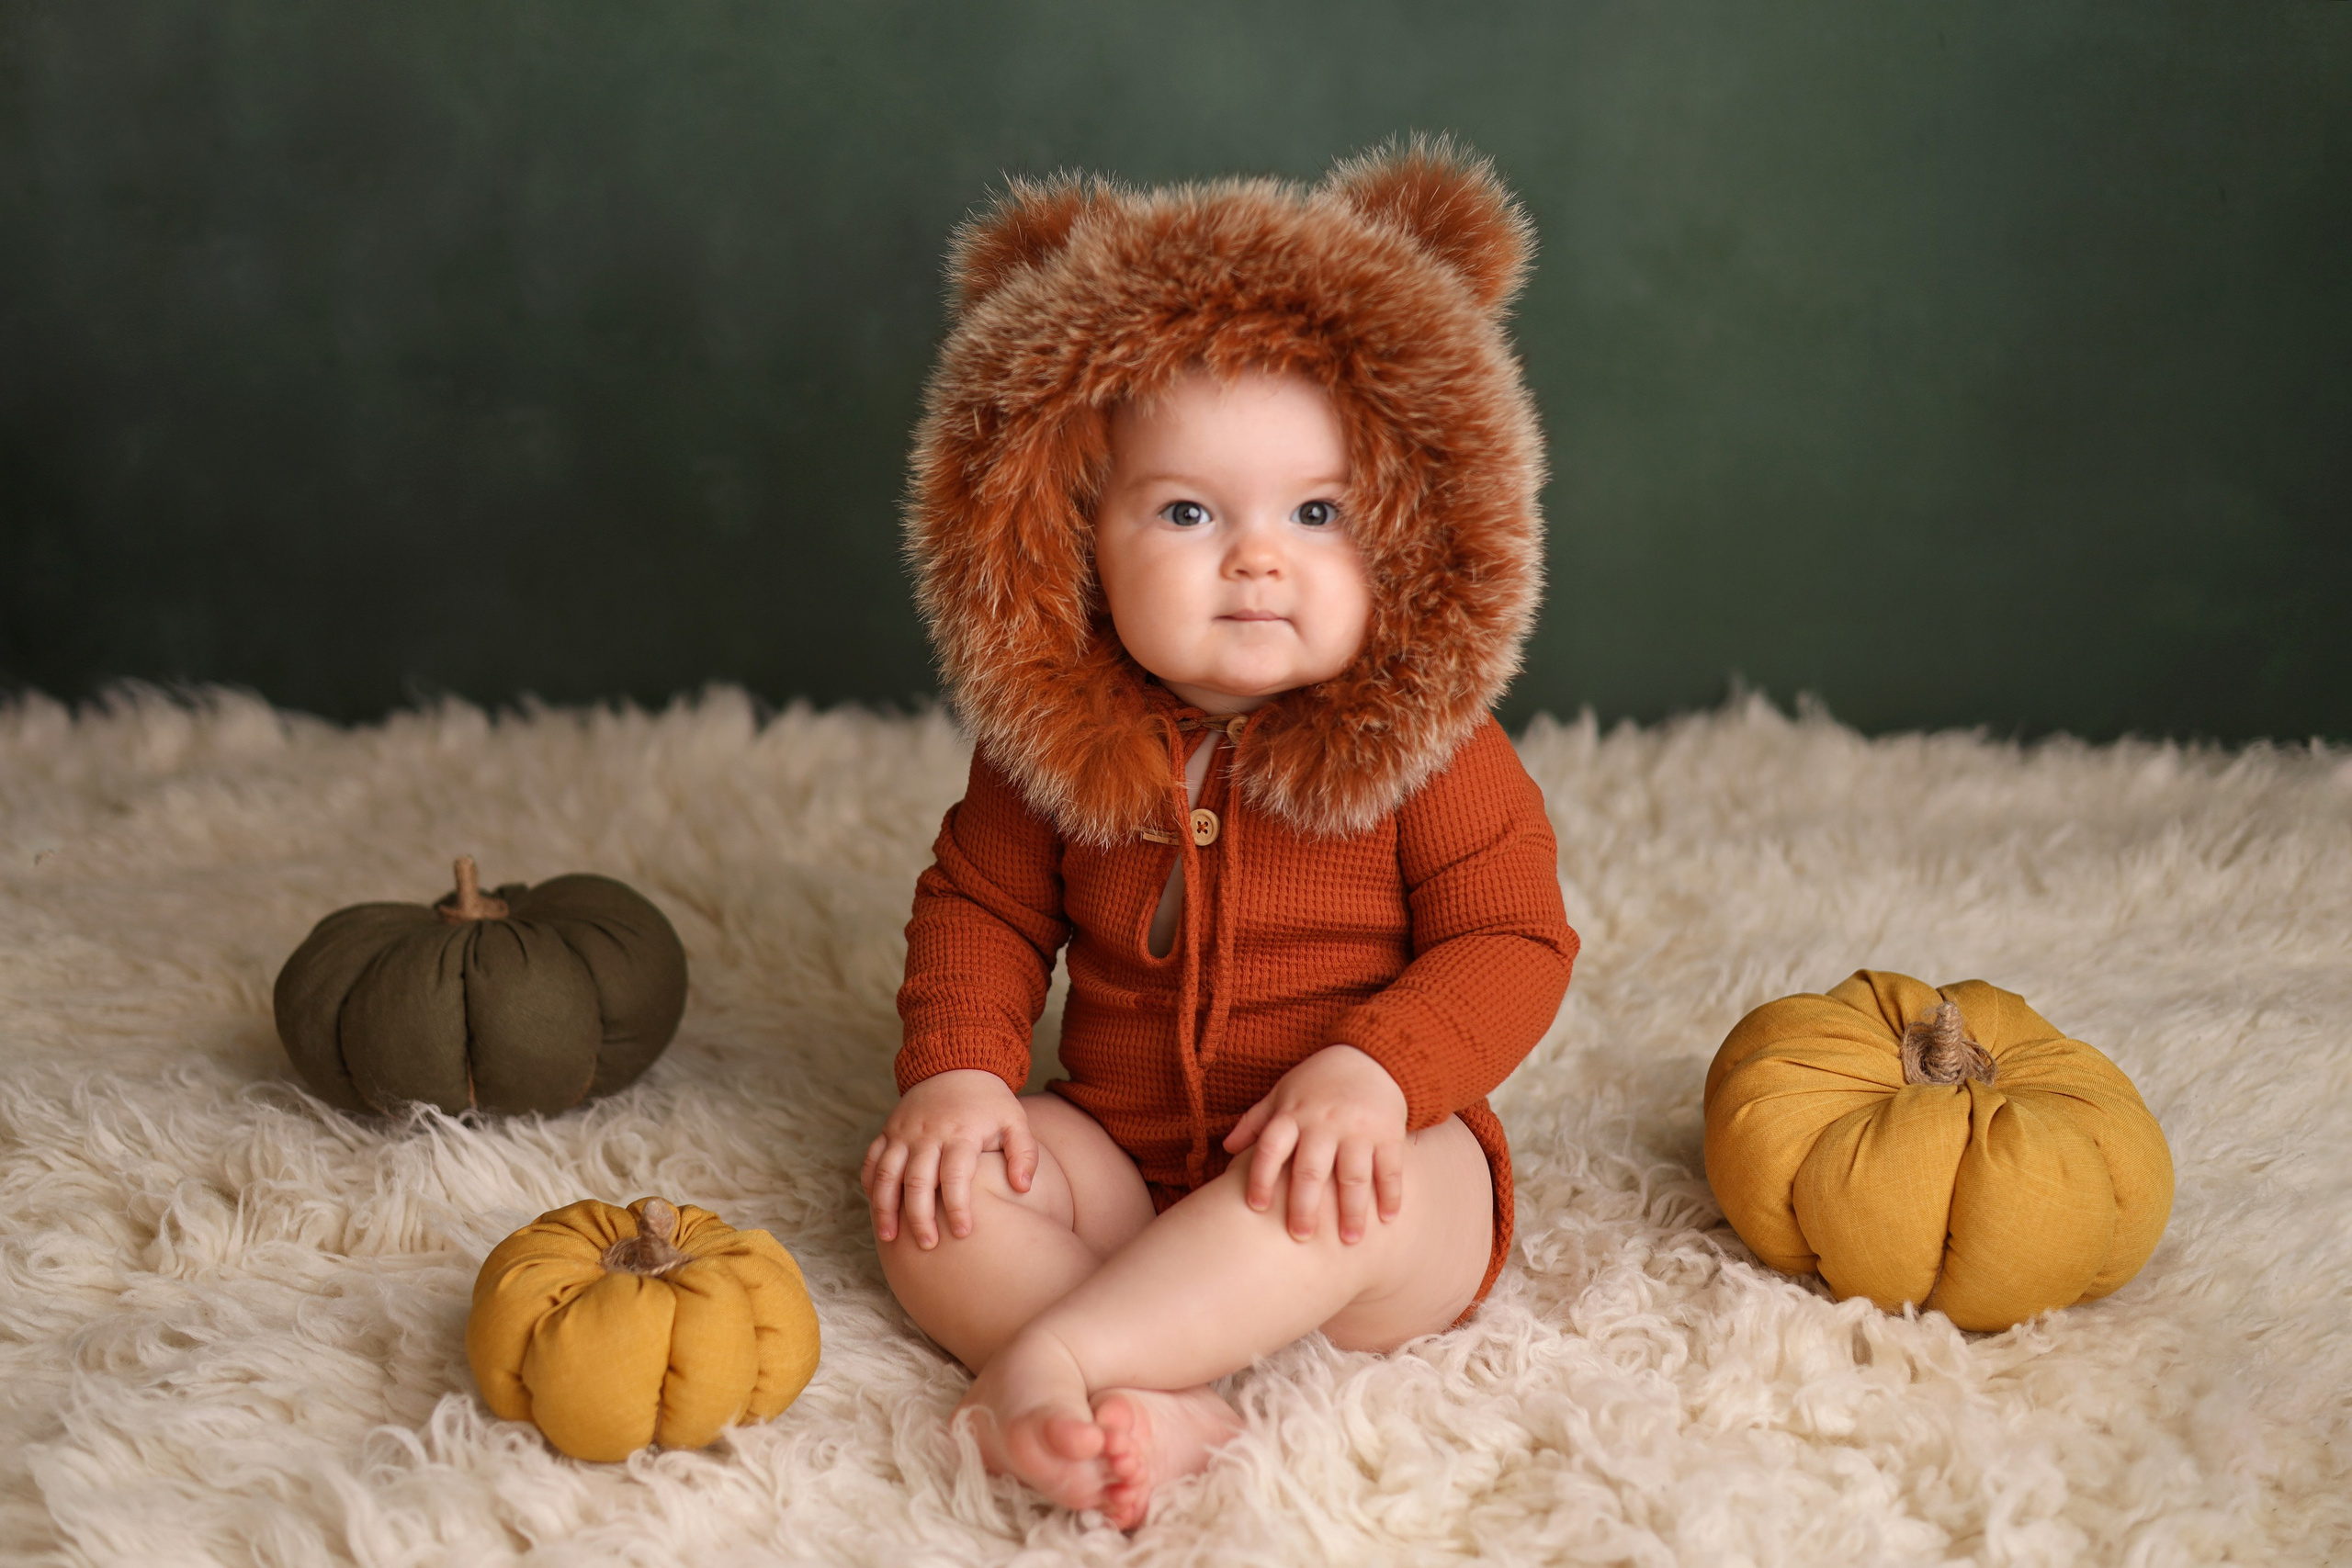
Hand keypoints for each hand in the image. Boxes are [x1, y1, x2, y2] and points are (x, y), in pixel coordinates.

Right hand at [862, 1069, 1037, 1248]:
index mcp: (961, 1133)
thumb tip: (1022, 1187)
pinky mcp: (889, 1130)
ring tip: (890, 1237)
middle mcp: (928, 1133)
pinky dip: (870, 1184)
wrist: (955, 1065)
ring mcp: (904, 1131)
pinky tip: (876, 1208)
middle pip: (918, 1180)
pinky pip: (872, 1159)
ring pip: (887, 1174)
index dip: (958, 1206)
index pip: (956, 1175)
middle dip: (920, 1216)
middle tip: (928, 1245)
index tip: (963, 1233)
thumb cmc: (989, 1103)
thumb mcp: (1015, 1121)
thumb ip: (1025, 1153)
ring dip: (886, 1207)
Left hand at [1221, 1044, 1406, 1244]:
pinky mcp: (1388, 1133)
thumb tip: (1227, 1148)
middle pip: (1311, 1169)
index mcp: (1294, 1114)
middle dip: (1304, 1206)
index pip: (1271, 1148)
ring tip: (1349, 1241)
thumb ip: (1256, 1121)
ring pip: (1352, 1175)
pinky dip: (1390, 1194)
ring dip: (1351, 1211)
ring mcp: (1358, 1129)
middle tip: (1300, 1237)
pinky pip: (1389, 1168)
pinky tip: (1387, 1219)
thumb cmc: (1319, 1082)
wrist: (1371, 1056)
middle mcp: (1324, 1123)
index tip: (1257, 1208)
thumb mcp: (1284, 1093)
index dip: (1261, 1177)